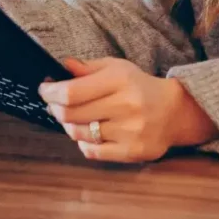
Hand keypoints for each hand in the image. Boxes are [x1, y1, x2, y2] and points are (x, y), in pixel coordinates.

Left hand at [39, 57, 218, 163]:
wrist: (174, 111)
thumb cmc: (139, 86)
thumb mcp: (117, 68)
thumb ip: (88, 68)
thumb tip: (62, 66)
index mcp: (120, 80)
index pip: (72, 92)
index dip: (51, 93)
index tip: (44, 90)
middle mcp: (125, 105)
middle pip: (71, 115)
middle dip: (55, 109)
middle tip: (53, 104)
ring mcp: (129, 131)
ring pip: (79, 134)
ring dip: (69, 126)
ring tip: (73, 118)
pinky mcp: (131, 152)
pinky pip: (92, 152)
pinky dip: (84, 143)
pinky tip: (89, 133)